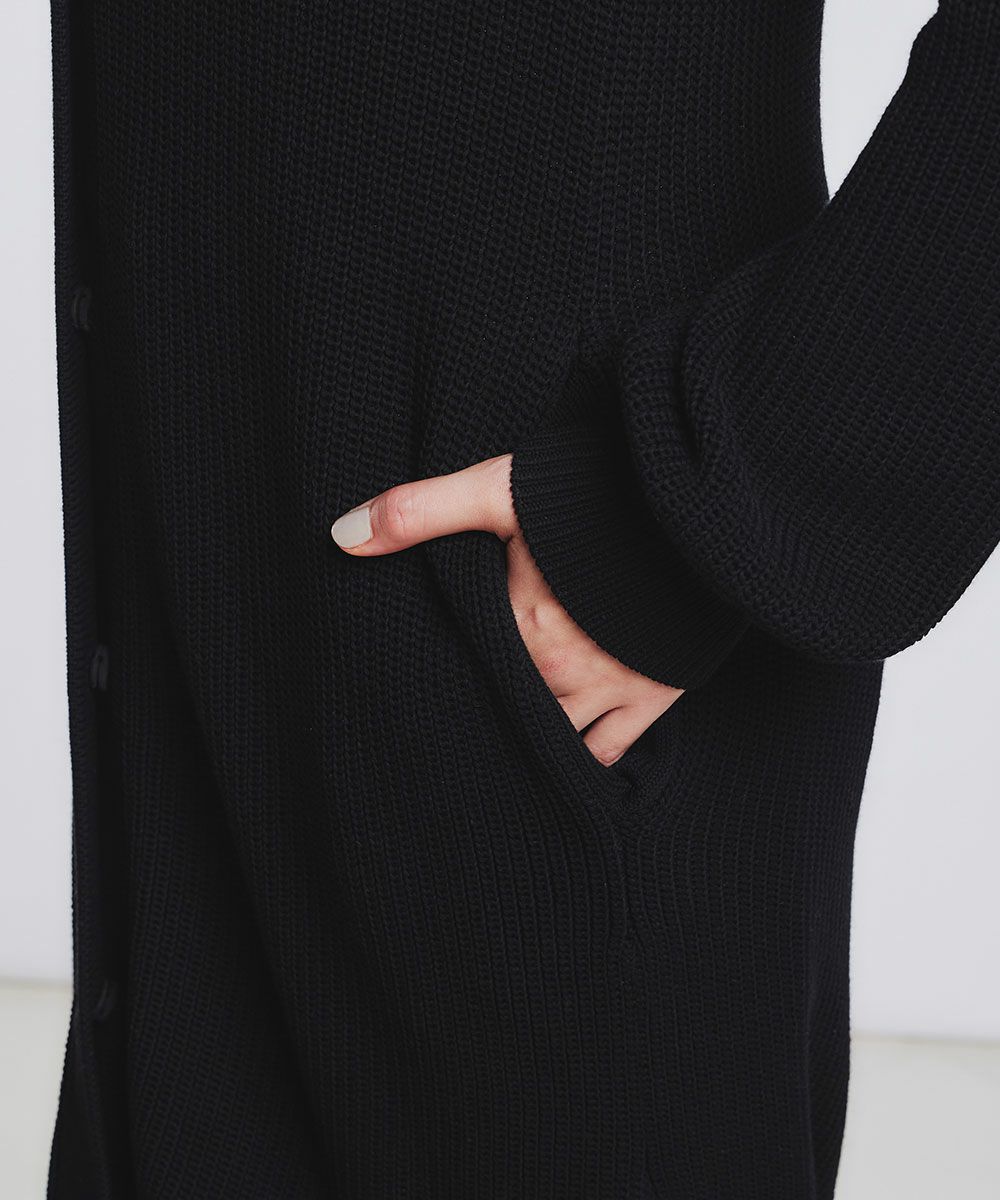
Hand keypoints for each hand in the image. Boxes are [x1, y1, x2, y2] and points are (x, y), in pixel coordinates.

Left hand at [331, 454, 682, 764]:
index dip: (437, 677)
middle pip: (499, 710)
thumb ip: (419, 511)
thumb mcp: (500, 488)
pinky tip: (552, 767)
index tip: (418, 679)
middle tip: (445, 722)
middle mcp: (555, 672)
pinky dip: (577, 765)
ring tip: (490, 747)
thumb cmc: (593, 494)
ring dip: (519, 744)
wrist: (693, 506)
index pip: (459, 671)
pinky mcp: (650, 697)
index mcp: (515, 628)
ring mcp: (606, 691)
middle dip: (474, 713)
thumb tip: (340, 535)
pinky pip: (605, 756)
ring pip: (546, 742)